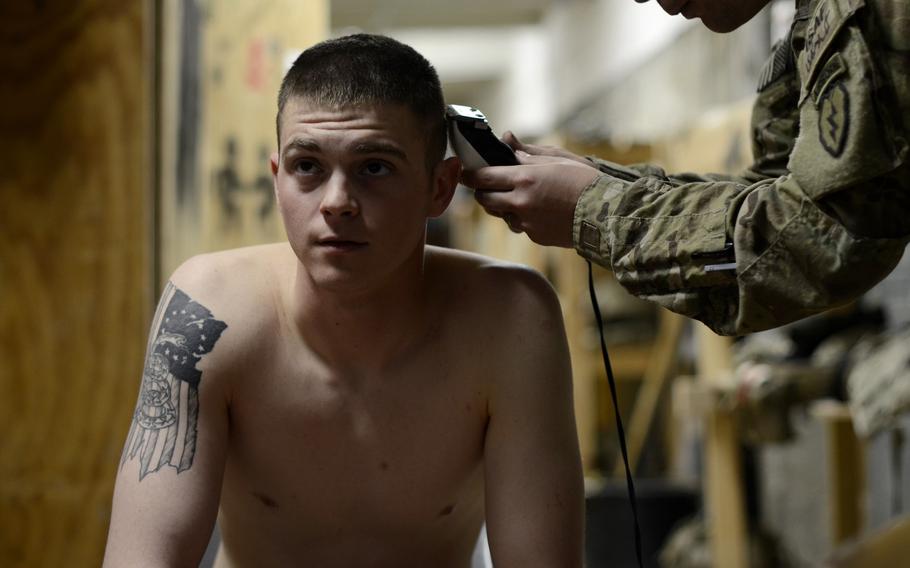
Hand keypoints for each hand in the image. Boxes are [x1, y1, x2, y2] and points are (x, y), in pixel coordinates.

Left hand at [461, 135, 600, 247]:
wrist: (607, 214)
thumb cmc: (586, 180)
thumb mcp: (558, 158)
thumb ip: (527, 150)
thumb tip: (506, 138)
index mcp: (524, 179)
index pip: (483, 177)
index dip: (469, 175)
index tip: (463, 173)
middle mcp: (520, 202)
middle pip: (484, 199)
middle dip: (482, 192)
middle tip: (488, 185)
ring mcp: (527, 222)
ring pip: (501, 214)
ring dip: (503, 206)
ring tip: (519, 196)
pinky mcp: (535, 236)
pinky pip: (520, 226)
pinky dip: (523, 218)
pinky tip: (539, 210)